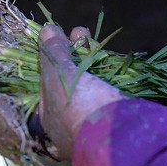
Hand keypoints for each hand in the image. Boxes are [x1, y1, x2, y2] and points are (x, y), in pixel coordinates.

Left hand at [38, 24, 123, 160]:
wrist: (120, 135)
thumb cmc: (79, 109)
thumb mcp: (60, 77)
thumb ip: (53, 53)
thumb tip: (47, 30)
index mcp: (51, 119)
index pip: (47, 83)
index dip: (51, 57)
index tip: (57, 37)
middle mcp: (72, 122)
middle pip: (70, 80)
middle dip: (72, 53)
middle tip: (80, 32)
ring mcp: (96, 118)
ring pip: (91, 81)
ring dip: (89, 56)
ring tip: (89, 35)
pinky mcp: (118, 114)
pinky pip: (109, 88)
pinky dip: (107, 69)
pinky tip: (108, 54)